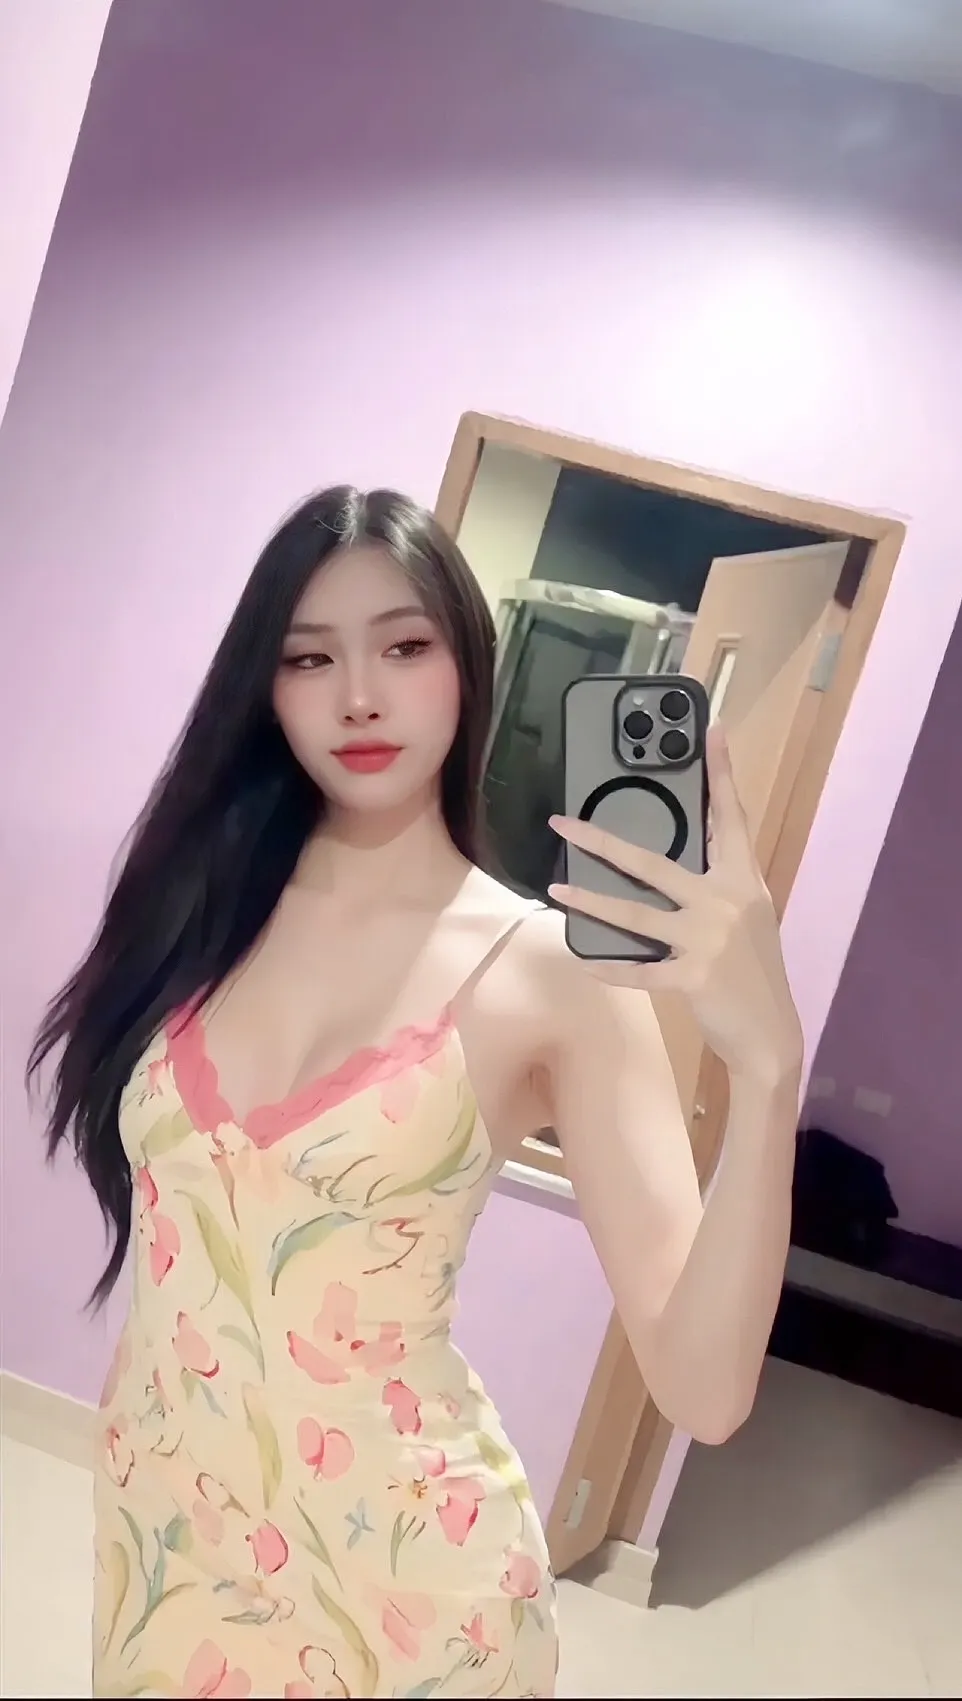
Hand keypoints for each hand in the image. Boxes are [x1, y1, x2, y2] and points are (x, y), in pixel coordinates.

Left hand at [547, 726, 803, 1085]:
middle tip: (563, 824)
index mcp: (743, 881)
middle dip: (603, 841)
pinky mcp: (693, 978)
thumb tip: (677, 861)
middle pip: (655, 863)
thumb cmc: (754, 971)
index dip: (722, 774)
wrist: (771, 1033)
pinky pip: (641, 970)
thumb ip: (718, 885)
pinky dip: (612, 967)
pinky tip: (585, 961)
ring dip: (592, 902)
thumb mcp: (747, 917)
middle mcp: (725, 902)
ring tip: (557, 890)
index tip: (713, 731)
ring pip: (636, 915)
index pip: (730, 817)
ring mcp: (708, 940)